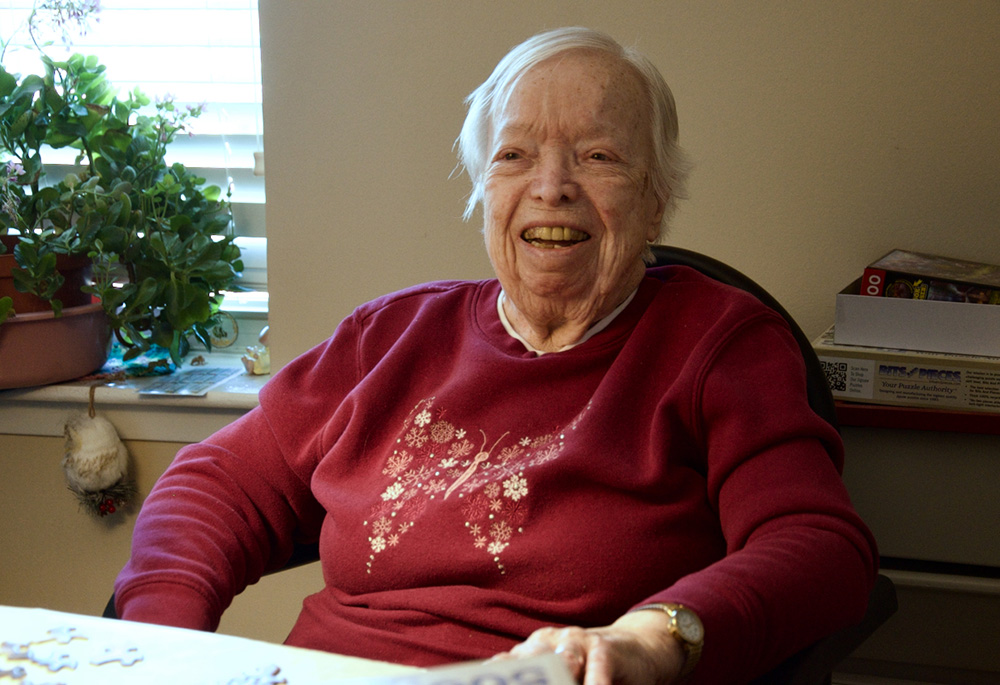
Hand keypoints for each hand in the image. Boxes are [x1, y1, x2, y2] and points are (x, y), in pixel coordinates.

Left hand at [493, 609, 684, 684]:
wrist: (635, 649)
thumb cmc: (589, 671)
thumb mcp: (562, 677)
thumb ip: (540, 681)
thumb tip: (500, 684)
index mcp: (532, 651)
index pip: (507, 667)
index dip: (497, 678)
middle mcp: (550, 642)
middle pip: (529, 664)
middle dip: (520, 681)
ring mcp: (577, 641)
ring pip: (562, 663)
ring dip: (559, 681)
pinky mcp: (605, 647)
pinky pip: (596, 668)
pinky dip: (593, 683)